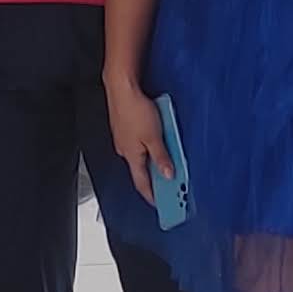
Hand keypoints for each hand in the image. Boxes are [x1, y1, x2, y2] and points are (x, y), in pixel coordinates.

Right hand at [105, 77, 168, 201]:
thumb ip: (161, 157)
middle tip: (170, 185)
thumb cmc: (134, 109)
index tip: (160, 204)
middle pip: (142, 170)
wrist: (122, 88)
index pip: (142, 183)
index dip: (152, 196)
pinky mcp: (126, 129)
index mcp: (131, 156)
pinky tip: (158, 142)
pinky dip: (149, 149)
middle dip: (156, 179)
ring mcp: (125, 139)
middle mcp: (125, 150)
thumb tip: (167, 174)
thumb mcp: (154, 137)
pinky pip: (139, 144)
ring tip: (168, 162)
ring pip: (141, 156)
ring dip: (154, 162)